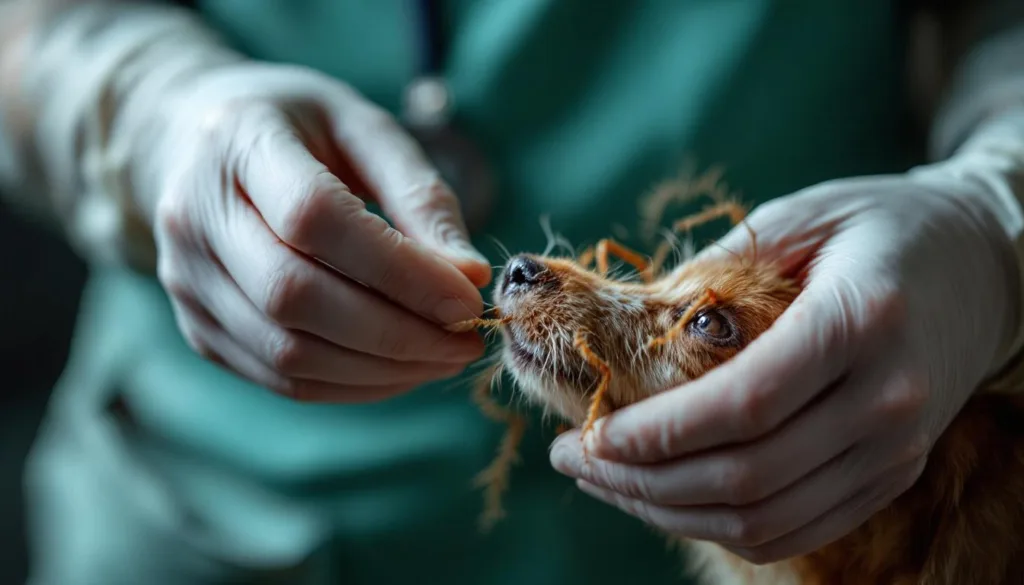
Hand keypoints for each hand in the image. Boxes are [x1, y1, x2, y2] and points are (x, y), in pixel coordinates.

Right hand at [139, 62, 489, 401]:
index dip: (399, 269)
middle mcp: (194, 216)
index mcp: (238, 143)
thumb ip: (420, 196)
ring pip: (287, 352)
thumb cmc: (301, 130)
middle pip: (295, 296)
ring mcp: (186, 280)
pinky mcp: (198, 328)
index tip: (468, 296)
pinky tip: (402, 369)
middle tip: (467, 337)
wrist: (198, 146)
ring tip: (444, 354)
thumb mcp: (367, 130)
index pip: (315, 218)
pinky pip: (280, 378)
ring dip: (382, 369)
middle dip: (398, 331)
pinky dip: (352, 384)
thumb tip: (470, 276)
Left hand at [549, 160, 1021, 562]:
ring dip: (668, 512)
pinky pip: (796, 529)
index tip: (587, 432)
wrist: (985, 263)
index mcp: (861, 322)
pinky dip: (720, 526)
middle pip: (747, 476)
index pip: (743, 405)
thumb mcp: (798, 214)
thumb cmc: (881, 224)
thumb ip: (717, 267)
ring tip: (604, 481)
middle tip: (571, 458)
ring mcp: (896, 450)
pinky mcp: (892, 476)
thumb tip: (629, 323)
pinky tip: (665, 497)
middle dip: (640, 480)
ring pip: (765, 518)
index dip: (654, 433)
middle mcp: (886, 400)